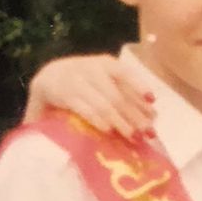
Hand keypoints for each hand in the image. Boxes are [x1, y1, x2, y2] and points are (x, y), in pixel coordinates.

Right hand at [24, 54, 155, 139]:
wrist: (48, 77)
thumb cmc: (85, 82)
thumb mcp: (105, 81)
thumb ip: (126, 94)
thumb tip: (152, 114)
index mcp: (106, 64)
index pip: (126, 75)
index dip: (140, 88)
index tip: (153, 104)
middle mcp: (92, 70)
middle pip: (117, 95)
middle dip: (134, 115)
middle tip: (148, 133)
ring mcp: (77, 82)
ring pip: (104, 104)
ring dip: (120, 122)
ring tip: (132, 136)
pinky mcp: (64, 96)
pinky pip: (84, 109)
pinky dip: (98, 120)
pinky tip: (109, 131)